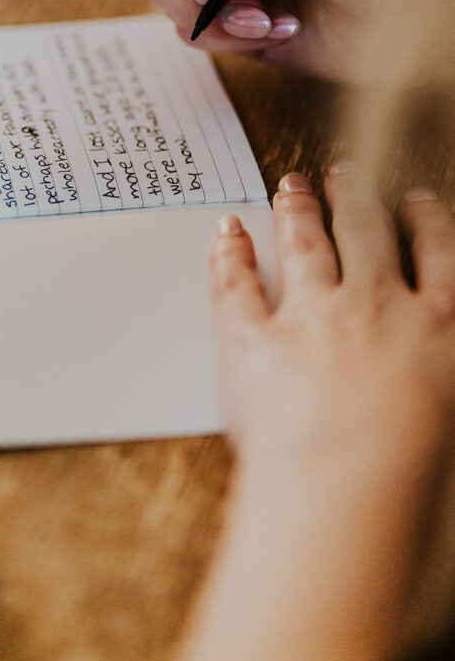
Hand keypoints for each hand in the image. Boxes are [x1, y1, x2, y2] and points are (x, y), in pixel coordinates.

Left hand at [173, 169, 454, 660]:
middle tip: (343, 175)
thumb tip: (437, 351)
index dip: (424, 222)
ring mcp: (312, 316)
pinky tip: (227, 231)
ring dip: (299, 211)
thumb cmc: (416, 471)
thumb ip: (443, 366)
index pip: (437, 257)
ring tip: (293, 186)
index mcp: (437, 327)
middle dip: (354, 199)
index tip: (413, 201)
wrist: (350, 485)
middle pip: (365, 236)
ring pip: (305, 246)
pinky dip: (230, 254)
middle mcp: (376, 307)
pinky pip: (238, 285)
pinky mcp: (253, 338)